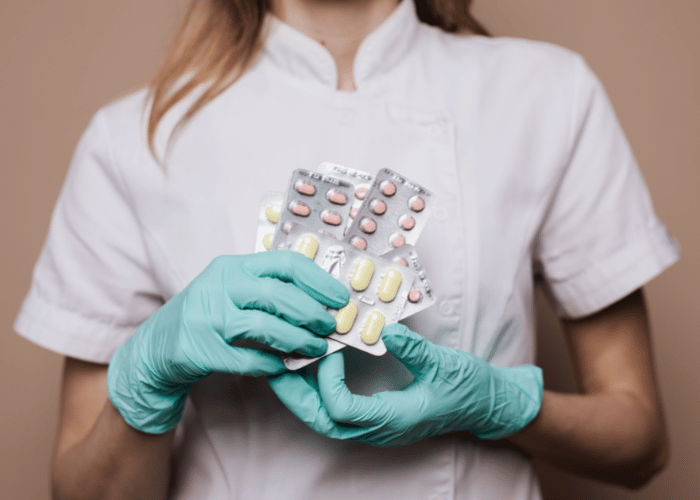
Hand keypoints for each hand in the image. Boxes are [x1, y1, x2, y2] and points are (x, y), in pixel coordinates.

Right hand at [108, 251, 348, 433]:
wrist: (157, 347)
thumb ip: (267, 288)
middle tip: (331, 327)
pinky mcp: (200, 348)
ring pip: (265, 326)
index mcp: (233, 267)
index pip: (284, 263)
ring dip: (298, 340)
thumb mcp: (232, 290)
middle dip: (312, 313)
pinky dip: (272, 364)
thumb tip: (321, 299)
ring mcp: (207, 317)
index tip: (340, 297)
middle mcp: (219, 286)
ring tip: (316, 349)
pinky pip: (247, 358)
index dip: (318, 280)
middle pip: (278, 295)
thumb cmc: (206, 316)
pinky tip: (285, 366)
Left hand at [268, 324, 542, 445]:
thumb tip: (385, 331)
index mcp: (392, 419)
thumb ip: (416, 350)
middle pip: (321, 420)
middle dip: (294, 393)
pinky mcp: (375, 417)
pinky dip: (317, 391)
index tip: (330, 348)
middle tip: (273, 364)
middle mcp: (377, 429)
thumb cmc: (468, 388)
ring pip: (324, 419)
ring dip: (301, 393)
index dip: (326, 380)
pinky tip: (312, 367)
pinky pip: (336, 410)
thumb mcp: (446, 364)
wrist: (485, 405)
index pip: (341, 410)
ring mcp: (375, 426)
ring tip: (283, 364)